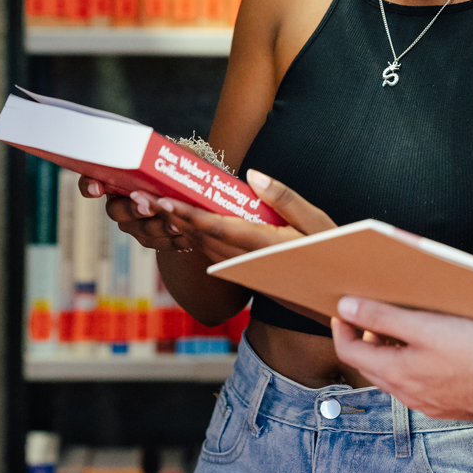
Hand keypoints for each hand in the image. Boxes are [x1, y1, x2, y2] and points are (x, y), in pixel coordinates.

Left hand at [81, 170, 336, 262]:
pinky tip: (179, 223)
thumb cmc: (330, 253)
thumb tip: (251, 174)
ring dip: (174, 225)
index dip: (186, 214)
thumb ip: (282, 196)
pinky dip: (190, 236)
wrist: (332, 298)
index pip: (215, 227)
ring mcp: (241, 267)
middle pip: (198, 235)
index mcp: (261, 244)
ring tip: (149, 205)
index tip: (162, 201)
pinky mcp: (241, 269)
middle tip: (140, 197)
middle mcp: (245, 258)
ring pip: (199, 244)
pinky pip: (209, 251)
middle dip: (168, 216)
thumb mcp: (315, 220)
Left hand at [330, 298, 472, 444]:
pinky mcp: (448, 404)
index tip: (342, 310)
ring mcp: (428, 402)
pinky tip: (431, 349)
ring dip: (389, 352)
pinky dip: (411, 364)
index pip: (349, 353)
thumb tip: (346, 309)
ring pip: (394, 376)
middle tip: (369, 315)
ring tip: (402, 327)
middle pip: (370, 366)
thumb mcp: (426, 326)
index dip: (341, 329)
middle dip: (364, 339)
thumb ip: (383, 318)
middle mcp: (407, 393)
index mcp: (396, 373)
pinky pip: (417, 383)